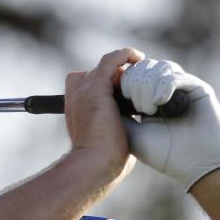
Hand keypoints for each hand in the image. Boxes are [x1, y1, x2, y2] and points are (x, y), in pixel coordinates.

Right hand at [63, 48, 141, 179]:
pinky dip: (126, 55)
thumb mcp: (109, 140)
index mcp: (77, 109)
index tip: (125, 94)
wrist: (95, 165)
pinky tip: (139, 58)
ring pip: (106, 67)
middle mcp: (77, 96)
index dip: (107, 85)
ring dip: (124, 68)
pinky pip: (113, 59)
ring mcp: (85, 90)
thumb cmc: (104, 162)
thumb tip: (133, 129)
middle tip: (138, 88)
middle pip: (97, 74)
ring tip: (142, 75)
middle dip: (117, 78)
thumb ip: (117, 127)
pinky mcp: (97, 87)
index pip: (87, 86)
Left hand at [121, 59, 219, 190]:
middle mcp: (165, 90)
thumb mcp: (130, 132)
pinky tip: (160, 102)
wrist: (193, 165)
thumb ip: (117, 110)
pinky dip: (163, 86)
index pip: (132, 75)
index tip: (121, 100)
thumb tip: (104, 89)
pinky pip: (175, 75)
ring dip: (148, 86)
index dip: (124, 81)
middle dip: (134, 83)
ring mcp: (182, 87)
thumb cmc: (162, 153)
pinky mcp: (197, 88)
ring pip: (158, 68)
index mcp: (148, 98)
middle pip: (143, 67)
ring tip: (147, 110)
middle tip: (137, 108)